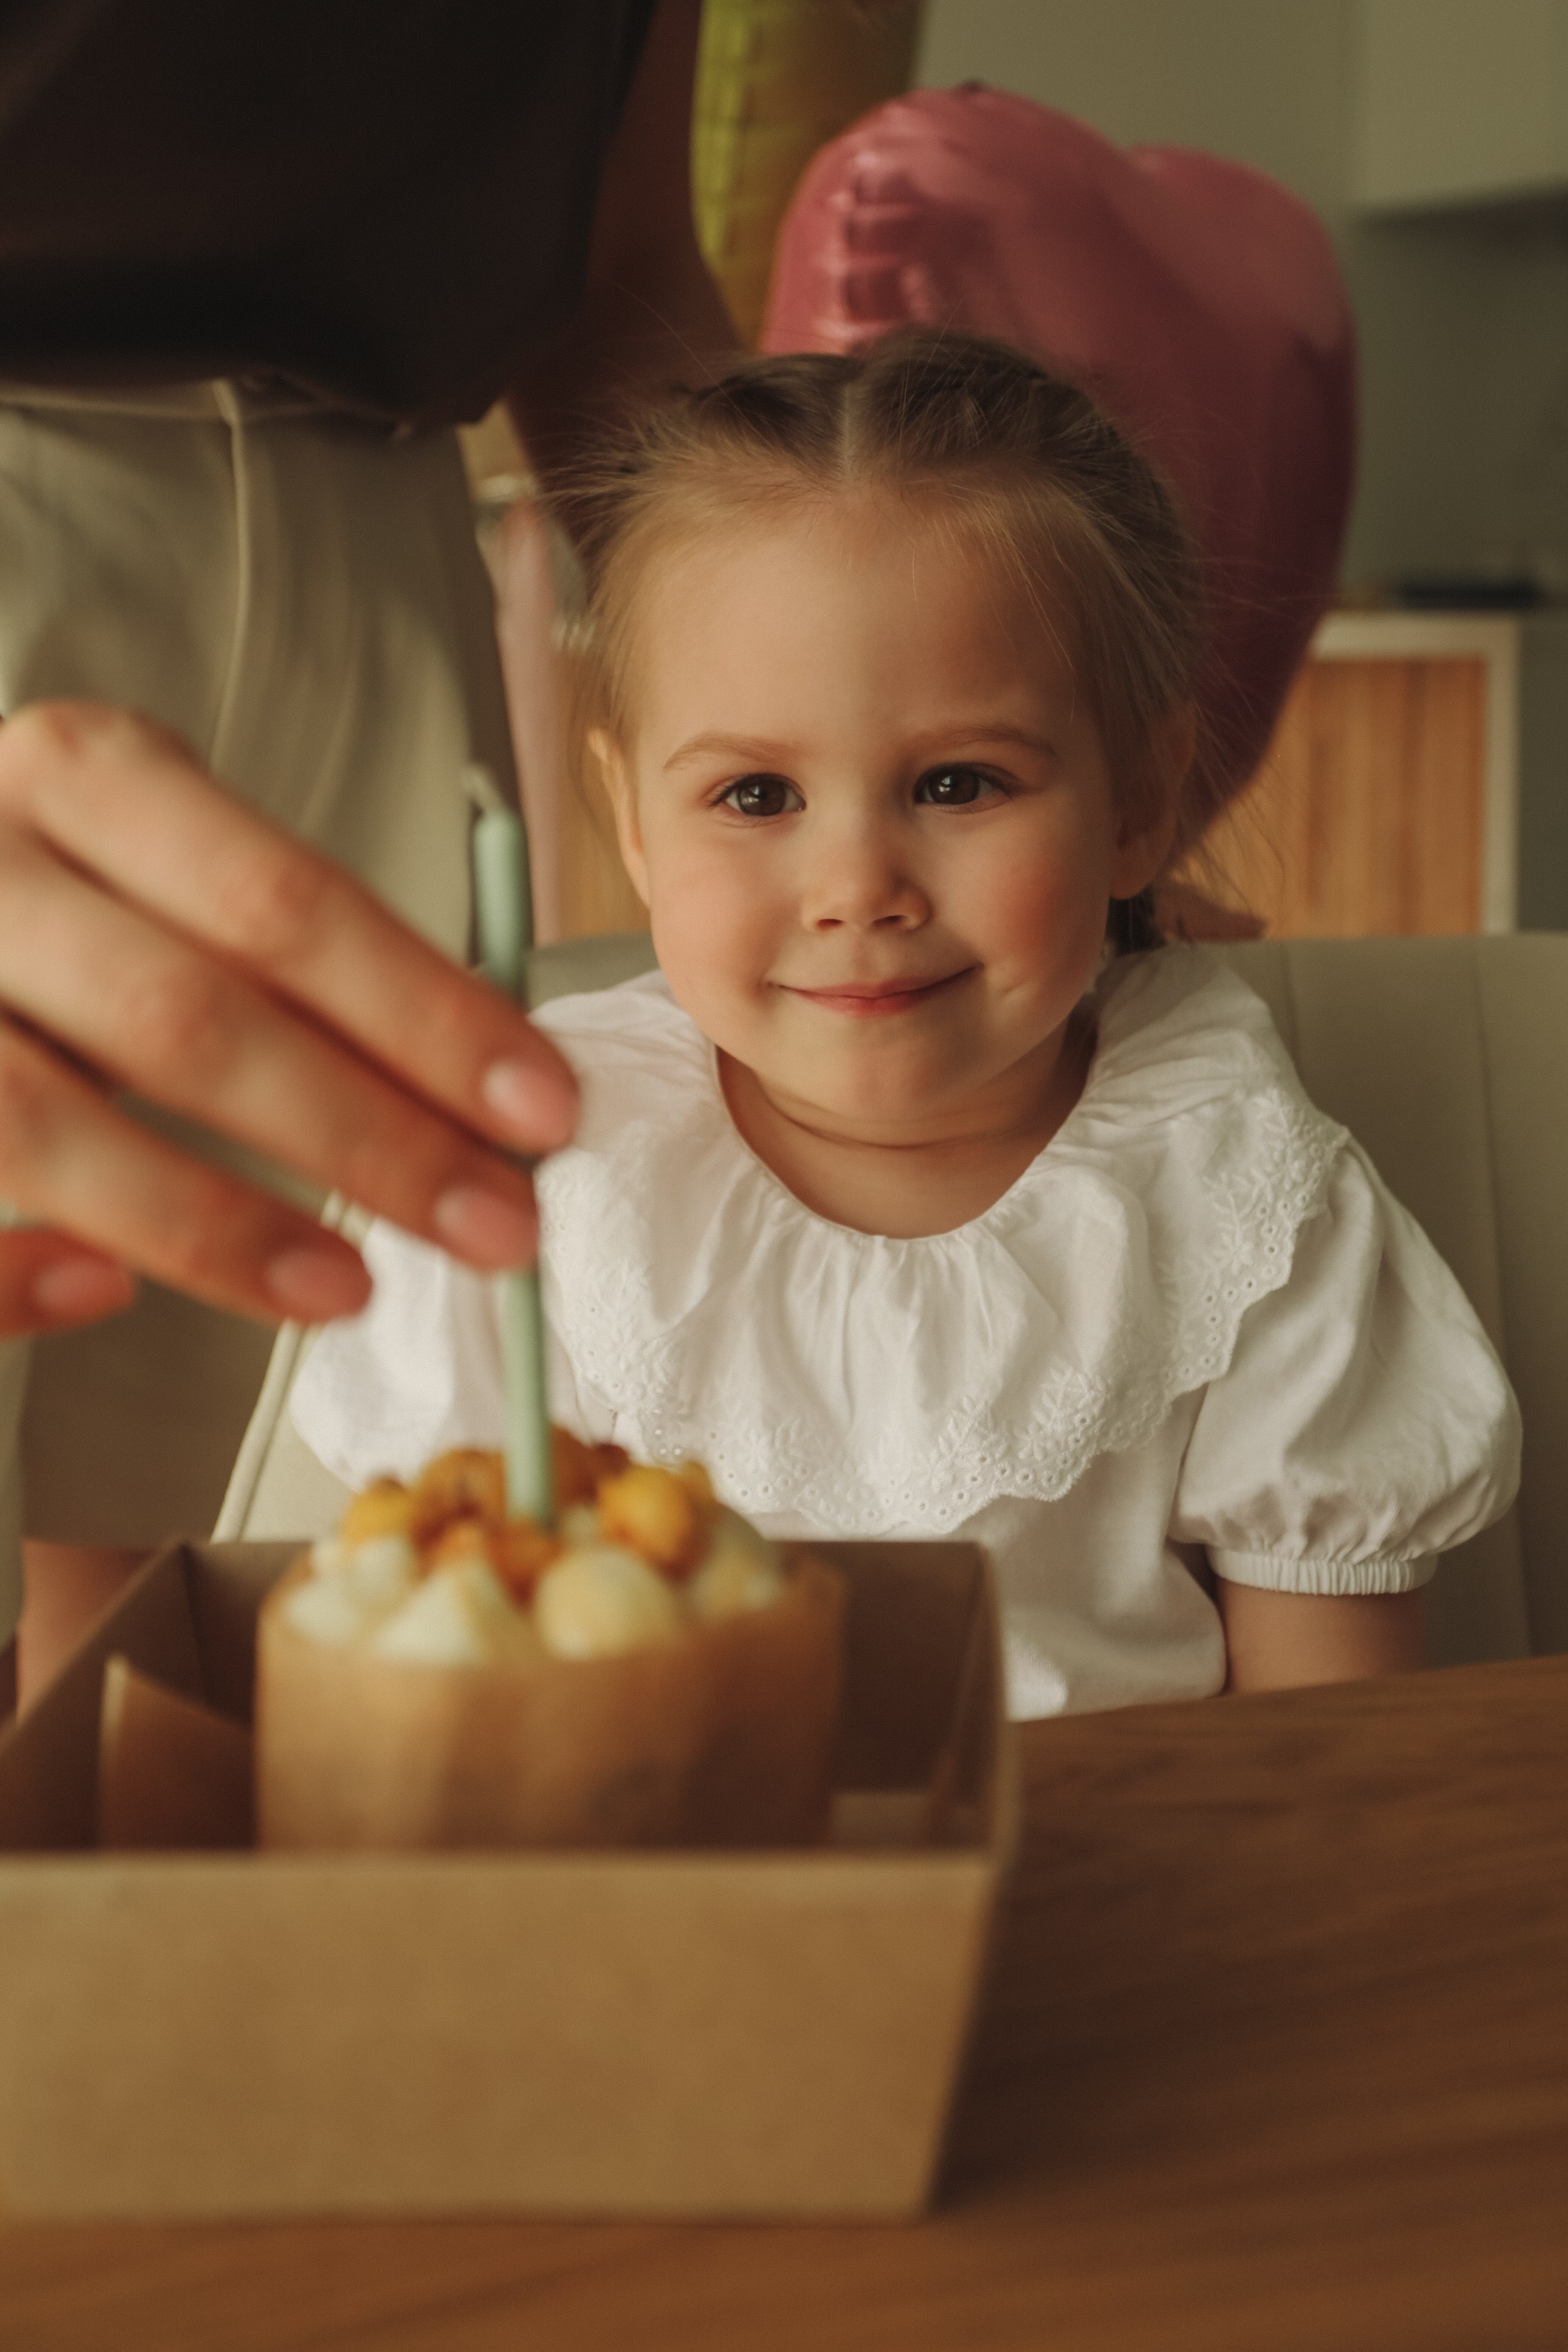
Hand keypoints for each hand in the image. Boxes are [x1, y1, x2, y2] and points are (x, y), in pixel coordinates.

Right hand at [0, 703, 577, 1338]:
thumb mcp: (157, 864)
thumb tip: (479, 1090)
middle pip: (191, 1018)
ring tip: (351, 1290)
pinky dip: (18, 1270)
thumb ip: (282, 952)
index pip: (283, 902)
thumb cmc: (56, 894)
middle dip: (365, 1138)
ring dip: (216, 1225)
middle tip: (497, 1227)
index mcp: (83, 773)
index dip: (425, 1016)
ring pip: (53, 1126)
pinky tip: (110, 1296)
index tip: (544, 1112)